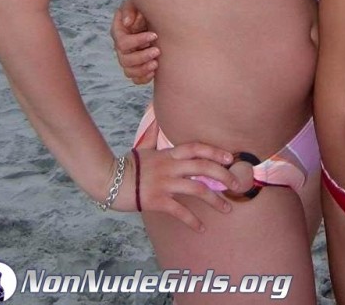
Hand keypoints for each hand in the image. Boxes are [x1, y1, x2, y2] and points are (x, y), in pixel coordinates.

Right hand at [111, 0, 158, 84]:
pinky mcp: (137, 67)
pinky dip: (143, 78)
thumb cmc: (144, 8)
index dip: (138, 41)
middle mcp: (121, 48)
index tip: (154, 35)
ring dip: (143, 69)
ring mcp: (128, 58)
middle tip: (158, 50)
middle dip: (142, 57)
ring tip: (156, 63)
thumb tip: (128, 23)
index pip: (123, 43)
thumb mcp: (136, 3)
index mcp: (119, 32)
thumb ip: (130, 9)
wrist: (155, 16)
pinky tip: (154, 72)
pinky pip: (136, 79)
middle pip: (125, 60)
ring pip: (129, 71)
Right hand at [114, 134, 257, 231]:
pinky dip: (193, 220)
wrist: (108, 181)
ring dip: (215, 200)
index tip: (230, 158)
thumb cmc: (127, 165)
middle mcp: (171, 167)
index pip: (197, 148)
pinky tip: (202, 228)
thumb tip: (157, 116)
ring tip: (227, 208)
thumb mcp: (143, 147)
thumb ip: (154, 134)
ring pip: (197, 189)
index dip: (215, 151)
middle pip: (203, 167)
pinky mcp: (157, 201)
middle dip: (223, 176)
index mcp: (169, 154)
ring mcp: (165, 184)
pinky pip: (180, 211)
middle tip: (237, 185)